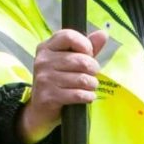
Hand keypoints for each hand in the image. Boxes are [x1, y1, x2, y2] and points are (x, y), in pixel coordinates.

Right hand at [21, 25, 108, 142]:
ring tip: (89, 86)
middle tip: (92, 74)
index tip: (89, 54)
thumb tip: (103, 34)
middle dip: (93, 69)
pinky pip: (78, 94)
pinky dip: (88, 96)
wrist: (41, 109)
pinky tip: (87, 96)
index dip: (85, 44)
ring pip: (82, 79)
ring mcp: (44, 79)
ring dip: (92, 84)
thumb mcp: (70, 61)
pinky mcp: (48, 96)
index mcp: (46, 47)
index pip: (69, 36)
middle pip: (80, 60)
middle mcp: (43, 61)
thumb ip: (87, 48)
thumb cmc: (59, 81)